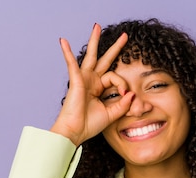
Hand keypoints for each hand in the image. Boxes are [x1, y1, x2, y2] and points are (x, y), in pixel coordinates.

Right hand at [50, 23, 134, 145]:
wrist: (75, 132)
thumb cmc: (89, 125)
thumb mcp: (112, 114)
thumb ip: (123, 104)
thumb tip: (132, 93)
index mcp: (99, 88)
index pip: (115, 78)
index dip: (123, 85)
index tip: (126, 96)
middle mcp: (91, 81)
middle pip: (104, 60)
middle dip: (115, 48)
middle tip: (125, 36)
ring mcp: (83, 80)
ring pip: (91, 56)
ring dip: (94, 41)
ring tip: (97, 27)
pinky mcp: (76, 81)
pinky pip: (72, 64)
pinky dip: (67, 53)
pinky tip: (63, 42)